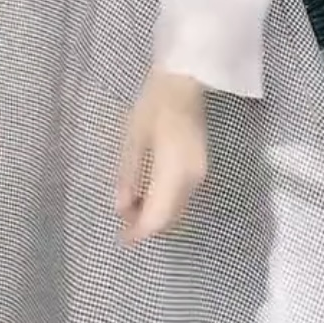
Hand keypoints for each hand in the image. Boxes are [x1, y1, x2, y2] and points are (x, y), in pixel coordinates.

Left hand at [116, 70, 206, 244]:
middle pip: (170, 218)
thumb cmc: (153, 107)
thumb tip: (122, 208)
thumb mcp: (133, 141)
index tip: (123, 239)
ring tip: (133, 209)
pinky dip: (166, 204)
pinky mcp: (201, 167)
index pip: (158, 217)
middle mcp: (191, 180)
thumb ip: (128, 176)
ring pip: (178, 209)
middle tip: (124, 224)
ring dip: (158, 216)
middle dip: (148, 226)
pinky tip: (149, 194)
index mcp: (173, 174)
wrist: (184, 84)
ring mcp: (199, 174)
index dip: (140, 232)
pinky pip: (183, 197)